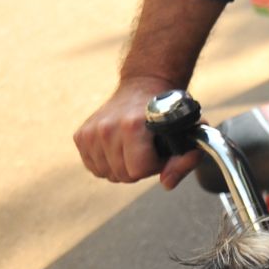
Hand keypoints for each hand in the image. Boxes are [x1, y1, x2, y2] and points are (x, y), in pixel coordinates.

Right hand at [74, 75, 199, 188]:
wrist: (143, 85)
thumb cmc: (167, 113)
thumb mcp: (187, 132)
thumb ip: (185, 161)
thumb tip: (166, 183)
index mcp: (133, 125)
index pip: (139, 170)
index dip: (154, 166)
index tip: (159, 152)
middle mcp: (107, 127)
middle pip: (122, 175)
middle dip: (139, 168)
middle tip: (147, 150)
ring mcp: (91, 132)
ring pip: (107, 174)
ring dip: (122, 167)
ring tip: (133, 148)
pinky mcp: (81, 135)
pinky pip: (93, 167)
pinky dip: (107, 163)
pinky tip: (118, 149)